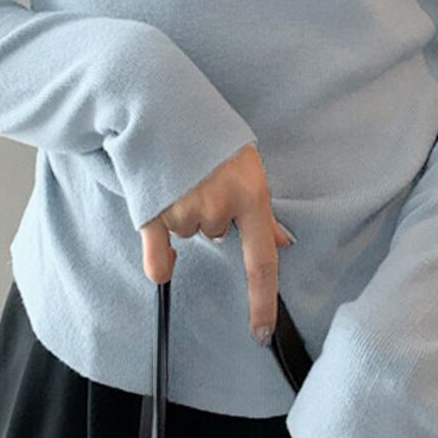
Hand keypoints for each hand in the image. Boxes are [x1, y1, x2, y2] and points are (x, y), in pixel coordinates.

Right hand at [138, 144, 293, 343]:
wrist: (162, 105)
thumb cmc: (210, 133)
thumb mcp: (249, 165)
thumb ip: (262, 209)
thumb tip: (284, 243)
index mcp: (251, 196)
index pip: (262, 262)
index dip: (262, 301)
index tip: (262, 333)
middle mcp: (218, 208)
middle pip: (217, 236)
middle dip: (214, 215)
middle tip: (204, 180)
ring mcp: (184, 210)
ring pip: (189, 233)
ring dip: (187, 213)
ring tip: (182, 176)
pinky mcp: (153, 211)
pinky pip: (157, 253)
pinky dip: (159, 259)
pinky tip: (162, 266)